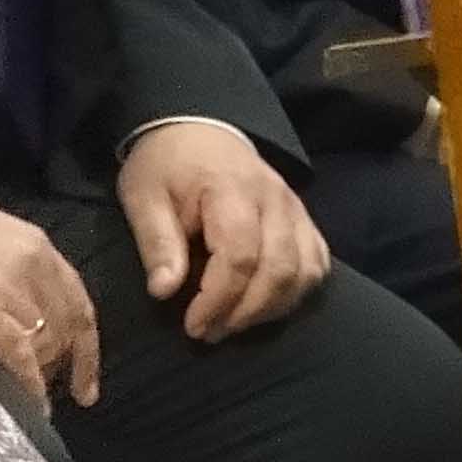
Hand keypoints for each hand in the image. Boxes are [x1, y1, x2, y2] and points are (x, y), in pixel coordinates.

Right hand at [0, 179, 100, 405]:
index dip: (87, 350)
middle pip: (65, 330)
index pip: (79, 304)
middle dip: (60, 367)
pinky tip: (29, 404)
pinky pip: (17, 354)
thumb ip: (16, 268)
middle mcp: (32, 267)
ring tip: (26, 398)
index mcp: (37, 246)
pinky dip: (28, 384)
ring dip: (41, 377)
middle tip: (45, 392)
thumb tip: (22, 311)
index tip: (86, 383)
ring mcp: (7, 288)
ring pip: (45, 346)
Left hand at [119, 119, 329, 342]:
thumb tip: (164, 291)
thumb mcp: (143, 196)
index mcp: (231, 189)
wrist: (196, 129)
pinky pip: (318, 264)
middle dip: (244, 312)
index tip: (193, 326)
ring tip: (234, 323)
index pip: (240, 255)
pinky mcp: (305, 220)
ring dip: (272, 308)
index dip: (219, 299)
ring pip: (305, 272)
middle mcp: (275, 199)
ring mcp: (296, 209)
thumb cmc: (166, 166)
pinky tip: (265, 306)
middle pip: (279, 269)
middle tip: (209, 332)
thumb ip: (156, 242)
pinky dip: (297, 293)